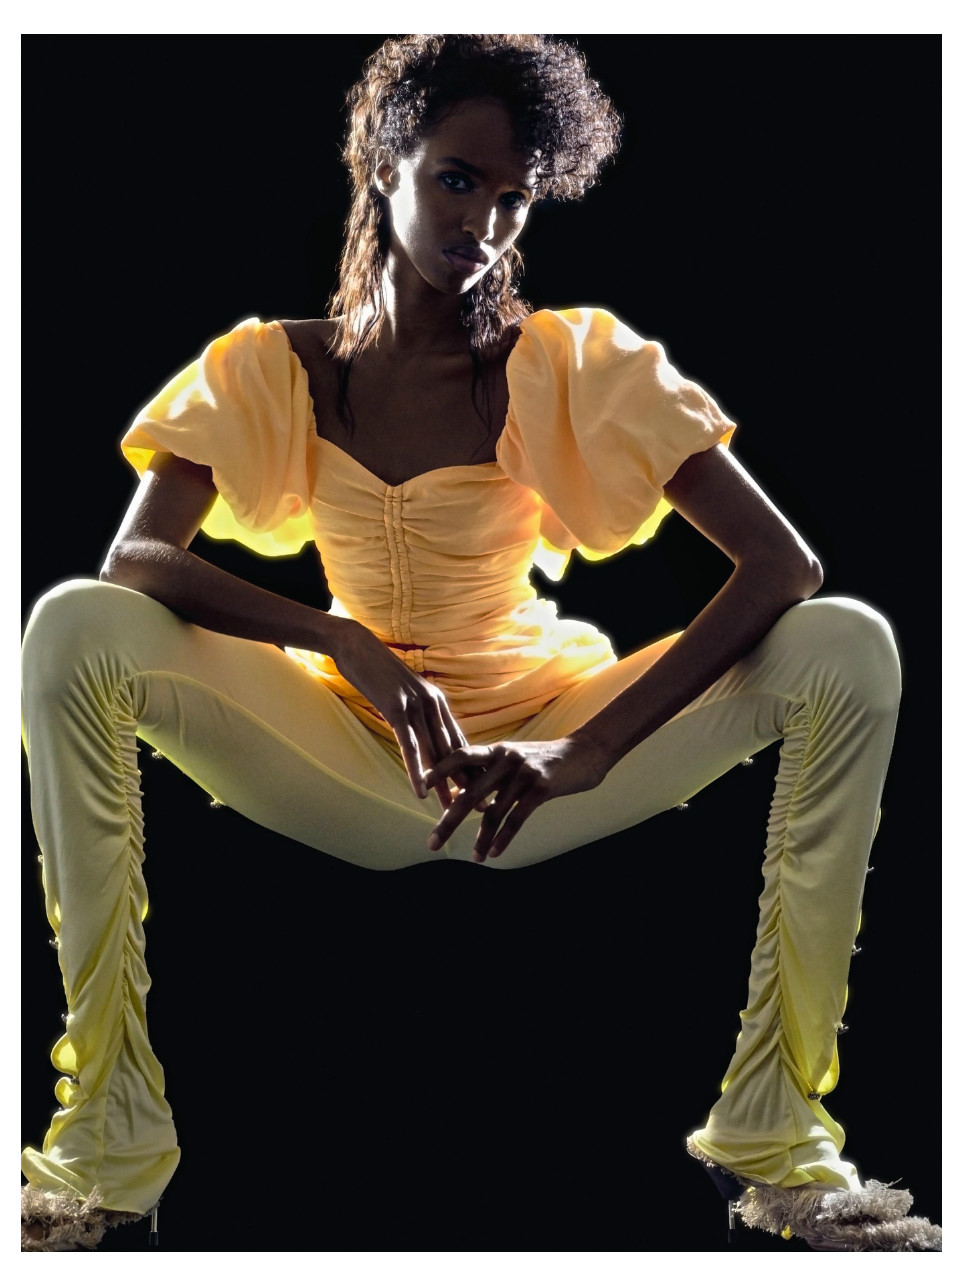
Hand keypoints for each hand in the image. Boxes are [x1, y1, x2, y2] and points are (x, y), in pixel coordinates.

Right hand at [330, 617, 475, 807]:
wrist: (356, 645)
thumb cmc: (378, 671)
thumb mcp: (405, 692)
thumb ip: (418, 711)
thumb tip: (425, 733)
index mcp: (438, 701)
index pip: (459, 740)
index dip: (472, 767)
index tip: (483, 789)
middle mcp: (433, 704)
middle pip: (453, 751)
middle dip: (467, 782)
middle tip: (479, 808)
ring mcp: (415, 706)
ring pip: (434, 753)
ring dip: (444, 784)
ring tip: (451, 809)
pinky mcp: (396, 709)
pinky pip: (409, 747)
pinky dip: (417, 771)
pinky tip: (421, 791)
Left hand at [424, 734, 611, 861]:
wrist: (584, 753)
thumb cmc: (543, 759)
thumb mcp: (512, 758)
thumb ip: (486, 772)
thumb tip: (456, 792)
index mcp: (495, 750)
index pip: (460, 756)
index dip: (439, 769)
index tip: (421, 786)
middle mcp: (505, 759)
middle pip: (470, 794)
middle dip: (449, 821)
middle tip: (432, 843)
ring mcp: (523, 773)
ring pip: (494, 812)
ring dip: (481, 838)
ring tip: (473, 858)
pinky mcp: (541, 788)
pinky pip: (516, 818)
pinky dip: (502, 838)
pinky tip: (493, 853)